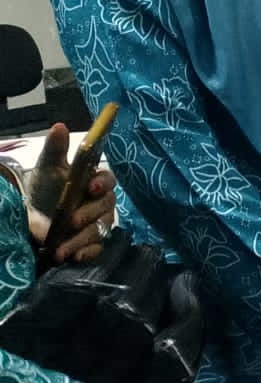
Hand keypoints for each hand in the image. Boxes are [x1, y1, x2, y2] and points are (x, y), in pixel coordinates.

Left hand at [26, 123, 116, 264]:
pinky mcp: (90, 244)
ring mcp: (97, 224)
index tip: (90, 186)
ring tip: (61, 248)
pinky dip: (86, 253)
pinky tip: (73, 257)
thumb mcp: (46, 168)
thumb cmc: (44, 189)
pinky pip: (96, 250)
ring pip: (99, 230)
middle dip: (88, 214)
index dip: (102, 182)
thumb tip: (59, 126)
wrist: (31, 217)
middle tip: (70, 220)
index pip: (107, 180)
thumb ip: (55, 149)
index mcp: (94, 182)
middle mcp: (100, 203)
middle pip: (105, 207)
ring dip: (81, 239)